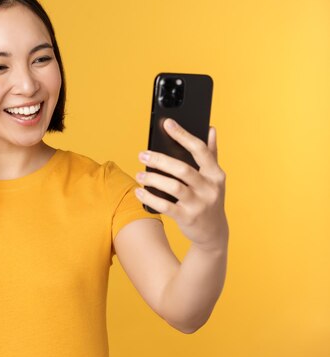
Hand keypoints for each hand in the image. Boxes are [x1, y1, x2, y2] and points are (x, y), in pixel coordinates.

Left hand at [135, 118, 227, 250]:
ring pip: (173, 187)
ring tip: (140, 175)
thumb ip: (212, 154)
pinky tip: (139, 191)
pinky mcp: (187, 218)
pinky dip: (150, 198)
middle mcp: (210, 188)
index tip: (167, 123)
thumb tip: (211, 128)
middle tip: (142, 155)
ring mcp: (199, 204)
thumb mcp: (214, 178)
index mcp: (216, 174)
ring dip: (153, 179)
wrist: (214, 233)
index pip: (200, 150)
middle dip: (160, 160)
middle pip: (182, 169)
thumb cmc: (210, 198)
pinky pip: (165, 207)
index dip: (183, 135)